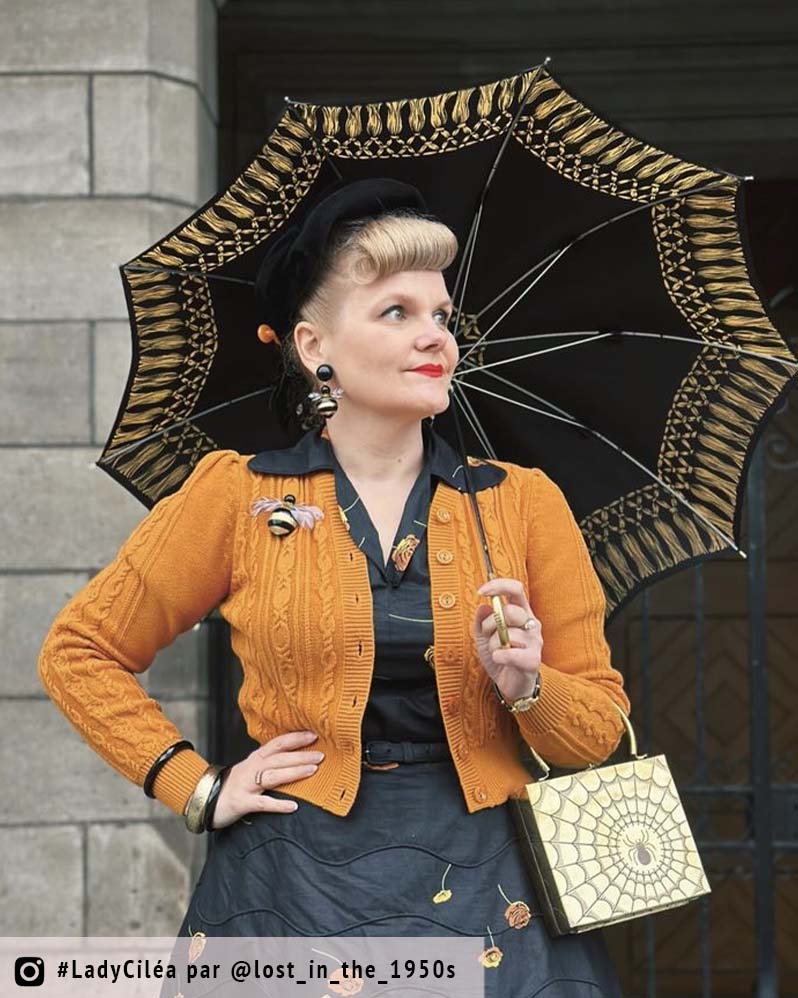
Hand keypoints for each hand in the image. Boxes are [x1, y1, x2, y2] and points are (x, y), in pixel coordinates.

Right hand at [209, 731, 324, 829]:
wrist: (203, 799)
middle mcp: (251, 768)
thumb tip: (296, 758)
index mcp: (255, 758)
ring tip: (312, 771)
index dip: (295, 738)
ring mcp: (246, 785)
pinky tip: (293, 806)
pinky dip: (278, 804)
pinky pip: (262, 803)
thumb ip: (269, 763)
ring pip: (272, 776)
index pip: (277, 744)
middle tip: (321, 755)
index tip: (314, 735)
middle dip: (301, 755)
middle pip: (279, 759)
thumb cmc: (234, 785)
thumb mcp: (251, 769)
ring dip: (293, 772)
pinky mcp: (242, 802)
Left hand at [474, 578, 541, 702]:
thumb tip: (483, 606)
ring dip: (493, 643)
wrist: (511, 684)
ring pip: (508, 633)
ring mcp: (535, 642)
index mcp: (521, 613)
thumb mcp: (484, 636)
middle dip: (490, 624)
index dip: (499, 586)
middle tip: (487, 635)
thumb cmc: (501, 656)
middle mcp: (531, 624)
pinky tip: (499, 659)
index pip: (516, 589)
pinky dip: (499, 656)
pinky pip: (510, 653)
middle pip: (511, 611)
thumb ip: (482, 620)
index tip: (481, 592)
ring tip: (496, 651)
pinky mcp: (533, 660)